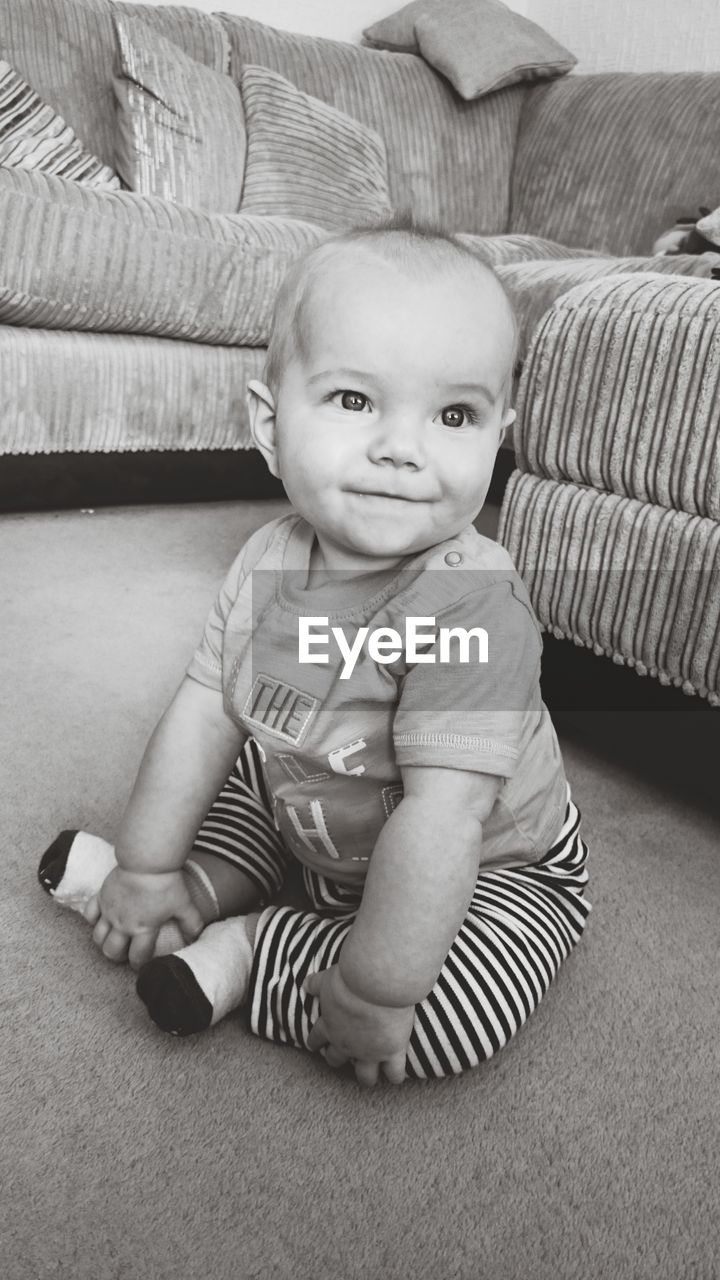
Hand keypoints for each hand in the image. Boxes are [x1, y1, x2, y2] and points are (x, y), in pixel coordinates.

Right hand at [84, 866, 204, 970]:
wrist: (146, 861)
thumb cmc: (165, 883)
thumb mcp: (184, 904)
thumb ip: (191, 923)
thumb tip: (196, 937)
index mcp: (143, 929)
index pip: (137, 957)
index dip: (139, 964)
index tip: (141, 964)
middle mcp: (122, 924)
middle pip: (111, 951)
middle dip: (117, 957)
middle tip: (125, 953)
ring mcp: (109, 911)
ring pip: (97, 937)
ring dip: (103, 942)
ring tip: (111, 939)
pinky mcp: (101, 896)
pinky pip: (89, 914)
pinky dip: (92, 920)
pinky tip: (100, 919)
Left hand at [305, 965, 414, 1086]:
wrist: (376, 983)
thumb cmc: (351, 977)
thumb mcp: (329, 978)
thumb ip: (317, 984)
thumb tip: (306, 984)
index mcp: (329, 1025)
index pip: (317, 1039)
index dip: (316, 1042)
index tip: (319, 1045)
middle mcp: (346, 1044)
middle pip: (336, 1060)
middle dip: (338, 1059)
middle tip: (345, 1057)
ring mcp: (370, 1051)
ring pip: (365, 1076)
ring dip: (366, 1076)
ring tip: (371, 1075)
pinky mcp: (392, 1051)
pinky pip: (394, 1074)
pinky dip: (395, 1076)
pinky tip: (397, 1075)